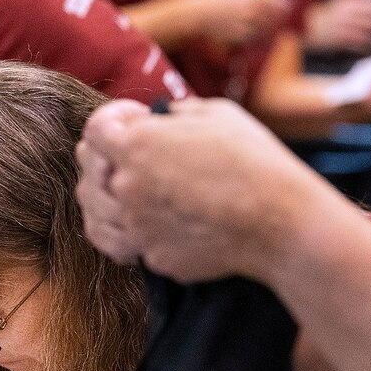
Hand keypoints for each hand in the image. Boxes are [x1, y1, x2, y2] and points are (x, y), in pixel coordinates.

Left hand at [77, 97, 329, 283]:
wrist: (280, 221)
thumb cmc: (255, 161)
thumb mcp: (216, 114)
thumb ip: (174, 114)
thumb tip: (158, 120)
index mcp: (137, 144)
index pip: (94, 131)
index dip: (112, 122)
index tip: (133, 122)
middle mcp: (127, 186)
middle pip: (90, 172)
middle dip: (108, 160)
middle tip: (136, 158)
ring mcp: (136, 225)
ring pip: (99, 213)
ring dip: (116, 199)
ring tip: (143, 193)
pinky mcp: (152, 256)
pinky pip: (130, 243)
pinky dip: (139, 233)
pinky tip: (160, 223)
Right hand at [181, 0, 290, 46]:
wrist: (196, 15)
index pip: (276, 1)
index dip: (284, 1)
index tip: (288, 0)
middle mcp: (251, 14)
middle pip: (275, 16)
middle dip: (279, 13)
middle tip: (282, 9)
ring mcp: (245, 27)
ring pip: (266, 27)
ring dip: (268, 22)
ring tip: (264, 17)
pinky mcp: (239, 38)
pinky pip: (254, 35)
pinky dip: (256, 31)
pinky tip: (251, 26)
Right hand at [306, 0, 370, 53]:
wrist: (301, 28)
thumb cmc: (318, 19)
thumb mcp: (334, 4)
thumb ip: (351, 4)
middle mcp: (346, 9)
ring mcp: (343, 23)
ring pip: (369, 27)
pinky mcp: (340, 37)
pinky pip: (359, 40)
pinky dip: (367, 43)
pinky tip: (370, 45)